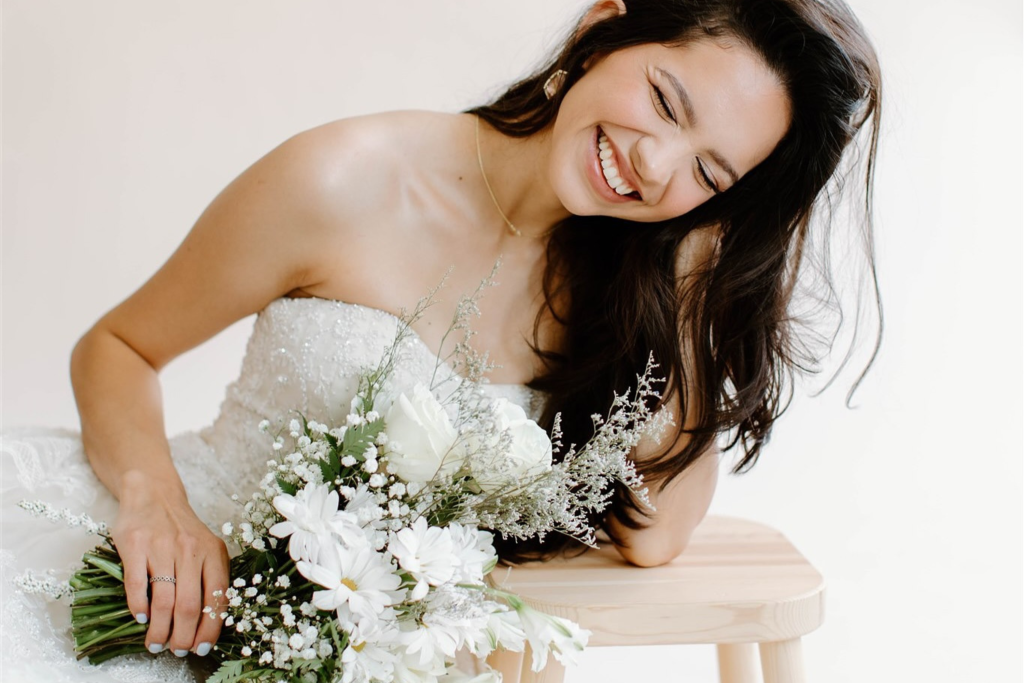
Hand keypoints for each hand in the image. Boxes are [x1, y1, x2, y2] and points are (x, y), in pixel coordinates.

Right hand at [111, 471, 228, 657]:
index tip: (201, 648)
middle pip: (189, 605)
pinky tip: (141, 620)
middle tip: (176, 651)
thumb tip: (207, 623)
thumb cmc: (182, 529)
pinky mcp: (135, 545)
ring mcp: (162, 547)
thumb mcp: (205, 548)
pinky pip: (137, 585)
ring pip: (164, 600)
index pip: (216, 598)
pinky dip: (139, 608)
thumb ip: (209, 578)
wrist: (154, 494)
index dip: (210, 628)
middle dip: (183, 636)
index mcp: (213, 553)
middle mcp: (190, 549)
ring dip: (160, 629)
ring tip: (156, 644)